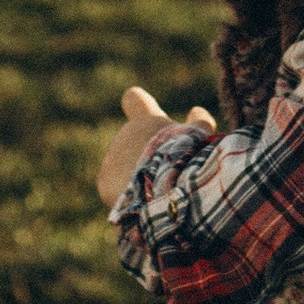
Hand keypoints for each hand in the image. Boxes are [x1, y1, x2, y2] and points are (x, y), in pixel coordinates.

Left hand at [96, 82, 214, 206]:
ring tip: (157, 192)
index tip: (135, 99)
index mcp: (145, 121)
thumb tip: (197, 110)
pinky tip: (144, 204)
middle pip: (134, 145)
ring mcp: (111, 159)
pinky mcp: (104, 184)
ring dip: (138, 178)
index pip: (134, 100)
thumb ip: (198, 124)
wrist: (163, 188)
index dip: (136, 102)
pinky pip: (118, 191)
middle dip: (145, 156)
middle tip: (165, 172)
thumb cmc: (185, 159)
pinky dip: (130, 197)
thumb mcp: (198, 138)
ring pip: (125, 169)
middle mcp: (124, 136)